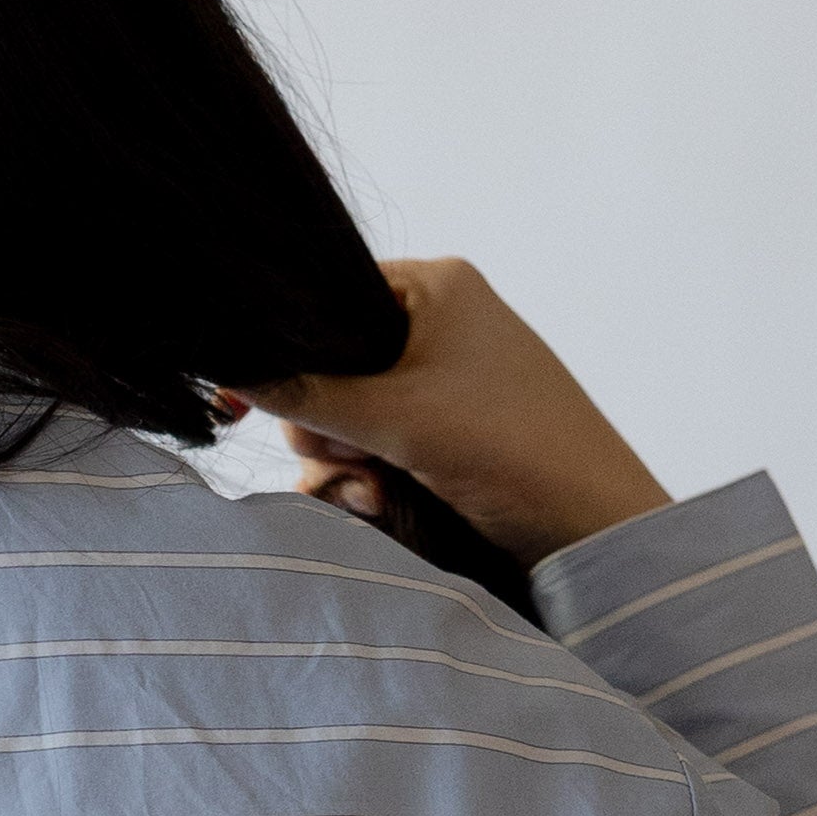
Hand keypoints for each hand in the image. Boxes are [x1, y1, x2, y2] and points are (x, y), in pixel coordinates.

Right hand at [232, 259, 664, 567]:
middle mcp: (431, 328)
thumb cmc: (510, 446)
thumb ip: (304, 393)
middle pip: (324, 366)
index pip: (327, 295)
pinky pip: (366, 454)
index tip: (248, 394)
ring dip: (341, 463)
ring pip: (338, 419)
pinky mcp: (436, 441)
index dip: (287, 345)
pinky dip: (362, 483)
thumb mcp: (394, 415)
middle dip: (323, 422)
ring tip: (379, 492)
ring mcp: (433, 388)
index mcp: (431, 288)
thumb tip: (228, 368)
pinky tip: (385, 505)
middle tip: (349, 451)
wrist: (588, 528)